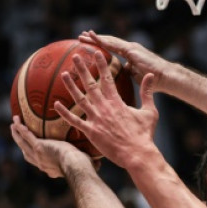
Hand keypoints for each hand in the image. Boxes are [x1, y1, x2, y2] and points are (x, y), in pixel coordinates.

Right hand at [10, 116, 92, 177]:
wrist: (77, 166)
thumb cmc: (85, 168)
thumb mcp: (86, 165)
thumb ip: (91, 164)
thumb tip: (100, 164)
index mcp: (51, 169)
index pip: (40, 163)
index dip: (35, 157)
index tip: (34, 152)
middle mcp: (42, 164)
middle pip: (26, 153)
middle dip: (21, 145)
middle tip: (17, 136)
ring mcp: (38, 156)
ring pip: (23, 143)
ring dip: (17, 135)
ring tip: (13, 125)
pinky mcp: (38, 147)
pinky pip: (27, 135)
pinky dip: (21, 129)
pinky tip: (17, 120)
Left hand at [54, 50, 159, 168]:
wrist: (137, 154)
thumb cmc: (144, 134)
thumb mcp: (150, 111)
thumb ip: (147, 92)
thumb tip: (150, 75)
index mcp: (117, 102)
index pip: (107, 78)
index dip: (101, 64)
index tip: (96, 53)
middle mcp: (104, 108)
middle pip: (90, 84)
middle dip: (82, 69)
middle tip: (75, 56)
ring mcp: (96, 119)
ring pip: (80, 99)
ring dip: (71, 86)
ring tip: (63, 74)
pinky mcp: (91, 132)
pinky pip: (74, 121)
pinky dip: (64, 113)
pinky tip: (56, 104)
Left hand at [79, 31, 169, 90]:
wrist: (166, 78)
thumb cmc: (155, 81)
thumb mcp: (137, 77)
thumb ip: (129, 72)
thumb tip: (122, 73)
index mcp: (130, 55)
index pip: (112, 48)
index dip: (101, 45)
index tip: (90, 44)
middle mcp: (130, 49)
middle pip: (109, 43)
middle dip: (95, 40)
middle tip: (81, 37)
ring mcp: (131, 48)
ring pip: (109, 41)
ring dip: (96, 38)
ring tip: (83, 35)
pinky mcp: (131, 50)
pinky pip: (113, 44)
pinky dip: (102, 40)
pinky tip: (92, 37)